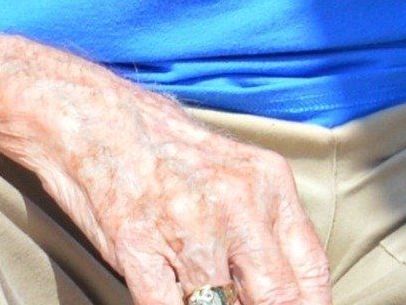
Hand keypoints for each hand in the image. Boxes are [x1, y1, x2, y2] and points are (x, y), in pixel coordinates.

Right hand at [27, 65, 329, 304]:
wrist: (95, 118)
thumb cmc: (166, 150)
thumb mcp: (236, 173)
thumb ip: (265, 227)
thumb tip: (290, 287)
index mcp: (268, 183)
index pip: (310, 272)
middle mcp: (236, 205)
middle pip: (278, 298)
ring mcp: (188, 228)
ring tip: (207, 302)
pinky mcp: (140, 249)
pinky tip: (173, 301)